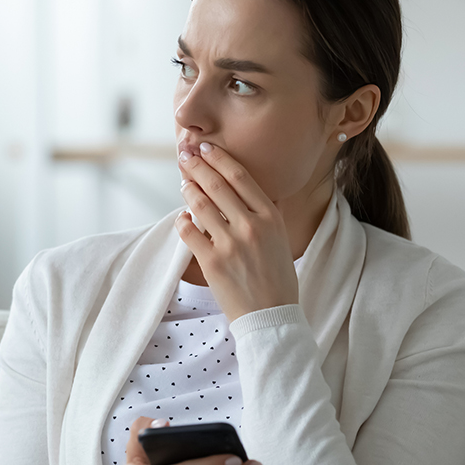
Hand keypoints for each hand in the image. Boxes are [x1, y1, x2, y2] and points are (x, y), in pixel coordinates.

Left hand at [177, 142, 298, 322]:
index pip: (240, 177)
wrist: (271, 316)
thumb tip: (248, 189)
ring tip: (183, 182)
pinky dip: (183, 221)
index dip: (219, 159)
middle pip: (217, 185)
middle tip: (184, 155)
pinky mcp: (212, 263)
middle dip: (197, 166)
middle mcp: (251, 227)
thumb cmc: (278, 278)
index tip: (206, 148)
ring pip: (200, 205)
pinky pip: (189, 232)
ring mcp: (230, 244)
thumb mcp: (282, 239)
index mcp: (270, 218)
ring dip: (188, 190)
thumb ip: (266, 213)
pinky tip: (182, 217)